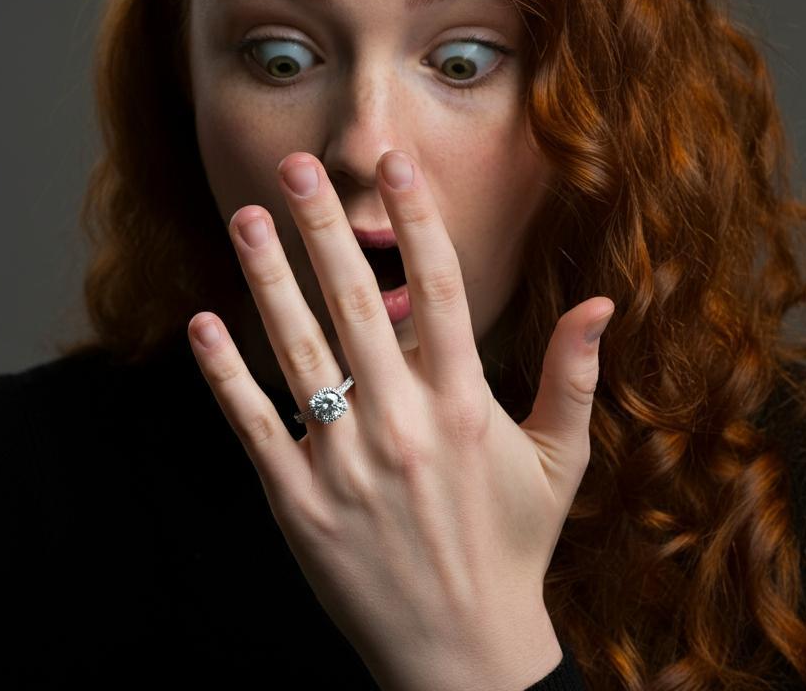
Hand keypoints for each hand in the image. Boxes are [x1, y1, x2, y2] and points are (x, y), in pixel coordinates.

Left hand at [187, 150, 613, 690]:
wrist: (462, 656)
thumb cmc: (512, 546)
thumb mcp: (560, 462)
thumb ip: (574, 375)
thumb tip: (602, 301)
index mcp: (466, 404)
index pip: (439, 289)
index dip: (417, 220)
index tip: (395, 164)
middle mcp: (403, 422)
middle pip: (356, 301)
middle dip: (325, 226)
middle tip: (297, 167)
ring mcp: (345, 463)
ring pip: (298, 350)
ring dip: (268, 278)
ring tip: (246, 218)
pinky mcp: (298, 503)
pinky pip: (254, 425)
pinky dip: (224, 374)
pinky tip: (203, 324)